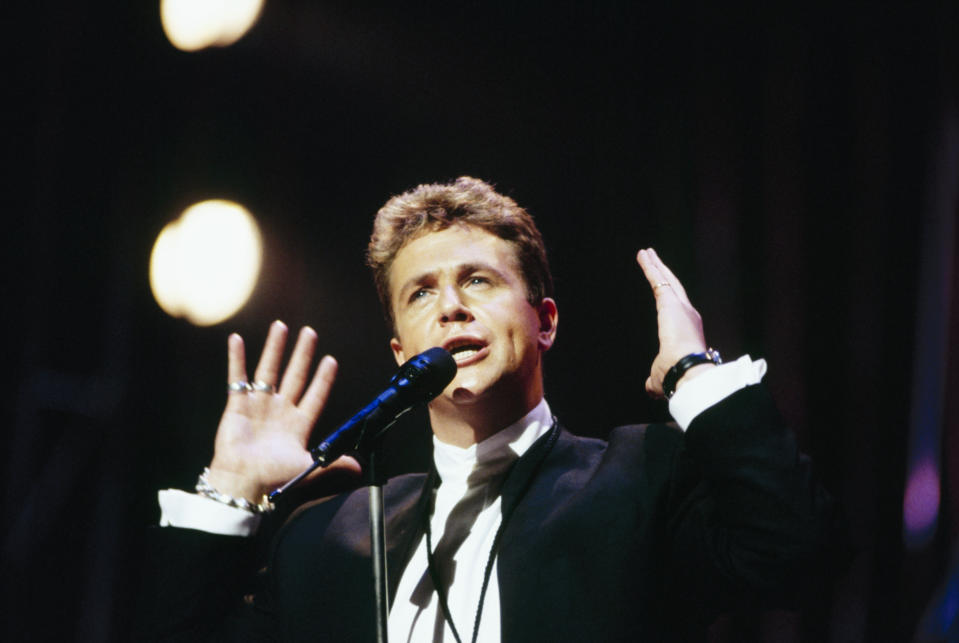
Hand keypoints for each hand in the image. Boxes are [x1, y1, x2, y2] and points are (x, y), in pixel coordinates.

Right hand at [206, 320, 360, 501]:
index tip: (331, 360)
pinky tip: (237, 340)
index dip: (324, 378)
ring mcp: (259, 405)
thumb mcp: (307, 467)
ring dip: (275, 348)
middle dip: (302, 354)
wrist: (242, 482)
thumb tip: (359, 467)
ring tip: (281, 326)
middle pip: (294, 375)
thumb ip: (333, 463)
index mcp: (298, 423)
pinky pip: (237, 377)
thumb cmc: (273, 477)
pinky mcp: (238, 405)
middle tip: (310, 332)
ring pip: (269, 369)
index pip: (315, 394)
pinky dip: (237, 358)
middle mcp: (280, 410)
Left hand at [636, 248, 711, 397]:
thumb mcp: (661, 378)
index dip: (670, 297)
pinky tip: (643, 255)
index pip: (677, 309)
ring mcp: (681, 307)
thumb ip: (654, 380)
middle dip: (665, 274)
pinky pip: (657, 279)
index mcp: (688, 331)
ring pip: (666, 280)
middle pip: (674, 288)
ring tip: (647, 253)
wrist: (687, 372)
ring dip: (656, 265)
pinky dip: (650, 266)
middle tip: (656, 260)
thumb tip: (649, 388)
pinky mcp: (670, 302)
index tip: (665, 290)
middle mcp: (688, 315)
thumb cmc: (677, 377)